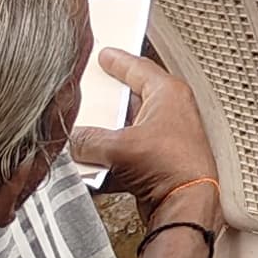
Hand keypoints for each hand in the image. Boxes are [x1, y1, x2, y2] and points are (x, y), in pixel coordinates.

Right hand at [70, 48, 219, 208]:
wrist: (186, 204)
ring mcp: (165, 138)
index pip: (140, 67)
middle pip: (130, 100)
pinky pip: (127, 156)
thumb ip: (87, 140)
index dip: (119, 60)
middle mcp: (170, 112)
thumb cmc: (171, 167)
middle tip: (87, 93)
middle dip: (107, 102)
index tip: (105, 54)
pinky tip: (95, 170)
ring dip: (105, 138)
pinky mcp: (159, 162)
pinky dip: (110, 162)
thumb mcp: (118, 147)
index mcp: (168, 94)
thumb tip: (72, 139)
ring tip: (82, 139)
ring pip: (125, 130)